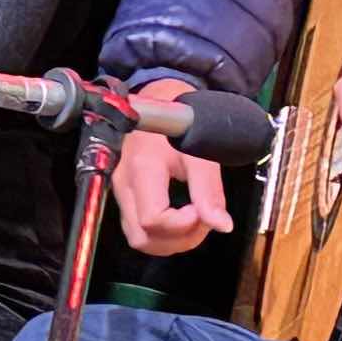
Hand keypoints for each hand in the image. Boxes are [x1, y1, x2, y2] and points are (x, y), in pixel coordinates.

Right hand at [108, 79, 234, 256]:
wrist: (161, 100)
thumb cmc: (181, 121)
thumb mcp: (202, 153)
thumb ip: (209, 191)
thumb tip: (221, 225)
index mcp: (142, 169)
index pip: (153, 219)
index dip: (183, 226)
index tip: (204, 212)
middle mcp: (123, 182)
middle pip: (142, 236)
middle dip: (178, 239)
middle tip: (203, 222)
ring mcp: (119, 188)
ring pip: (138, 237)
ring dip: (169, 240)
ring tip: (194, 221)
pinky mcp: (123, 192)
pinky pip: (137, 226)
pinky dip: (161, 232)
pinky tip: (180, 218)